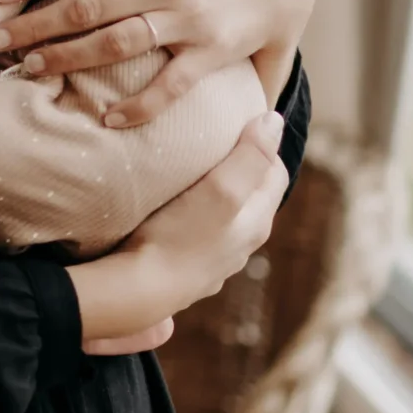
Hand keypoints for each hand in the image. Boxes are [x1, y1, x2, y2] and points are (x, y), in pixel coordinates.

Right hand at [68, 112, 288, 352]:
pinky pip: (198, 235)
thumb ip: (250, 156)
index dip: (262, 143)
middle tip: (213, 141)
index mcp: (257, 223)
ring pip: (225, 217)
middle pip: (251, 195)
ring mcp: (214, 263)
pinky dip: (193, 218)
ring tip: (189, 173)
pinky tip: (170, 213)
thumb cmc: (179, 237)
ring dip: (214, 194)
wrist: (137, 292)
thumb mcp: (221, 189)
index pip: (275, 172)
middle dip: (240, 167)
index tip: (237, 124)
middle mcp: (242, 246)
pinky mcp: (187, 272)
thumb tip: (274, 120)